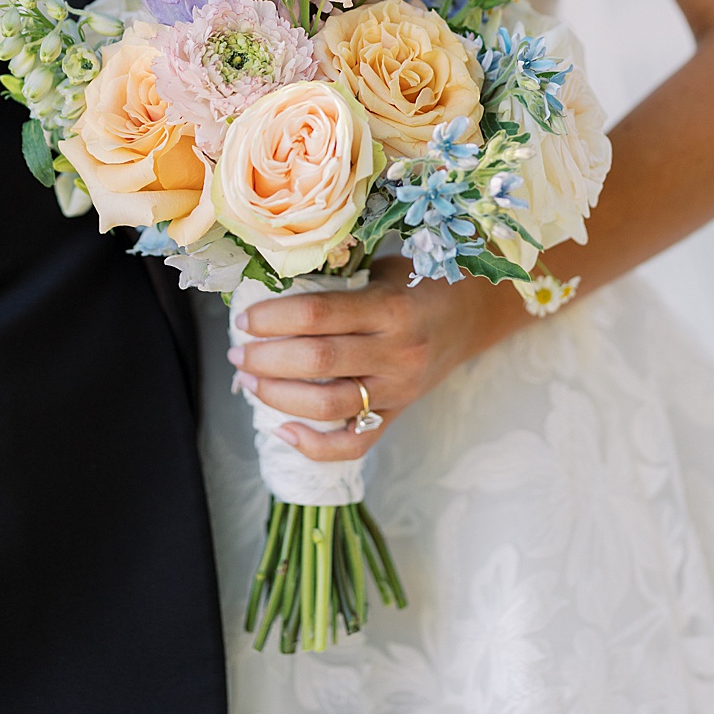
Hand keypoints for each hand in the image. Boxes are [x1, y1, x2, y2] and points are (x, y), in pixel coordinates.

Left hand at [230, 259, 521, 461]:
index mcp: (390, 307)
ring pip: (328, 405)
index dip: (271, 318)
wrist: (477, 312)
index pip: (317, 314)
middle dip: (264, 358)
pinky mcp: (398, 415)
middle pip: (316, 361)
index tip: (244, 319)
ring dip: (277, 396)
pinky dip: (313, 445)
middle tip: (237, 352)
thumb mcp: (383, 268)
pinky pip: (354, 444)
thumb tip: (267, 284)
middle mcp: (396, 352)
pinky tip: (282, 430)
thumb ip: (336, 280)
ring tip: (248, 381)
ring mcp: (398, 389)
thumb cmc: (420, 281)